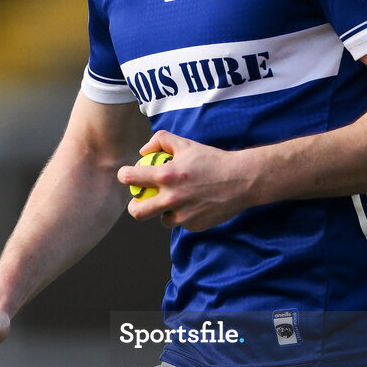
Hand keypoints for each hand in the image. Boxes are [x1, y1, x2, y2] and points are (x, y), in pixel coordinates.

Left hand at [117, 130, 253, 231]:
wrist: (241, 180)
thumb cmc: (212, 160)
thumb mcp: (186, 144)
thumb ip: (161, 140)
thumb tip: (143, 152)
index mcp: (166, 176)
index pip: (132, 177)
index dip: (124, 175)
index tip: (127, 175)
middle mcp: (171, 198)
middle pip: (138, 212)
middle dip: (134, 207)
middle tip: (139, 201)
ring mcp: (183, 216)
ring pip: (162, 219)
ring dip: (164, 212)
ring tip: (175, 201)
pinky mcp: (194, 226)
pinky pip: (182, 223)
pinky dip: (184, 216)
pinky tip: (196, 204)